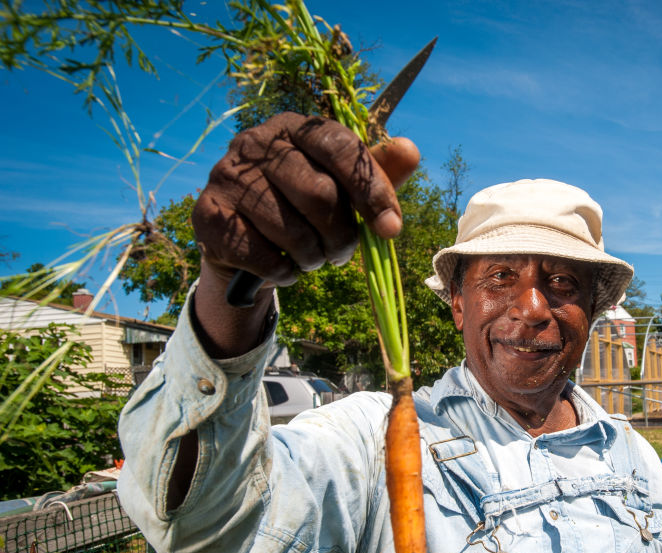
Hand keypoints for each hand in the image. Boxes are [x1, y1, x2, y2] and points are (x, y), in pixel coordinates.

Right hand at [190, 112, 419, 356]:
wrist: (243, 240)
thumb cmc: (301, 205)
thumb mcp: (342, 185)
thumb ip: (376, 172)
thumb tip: (410, 150)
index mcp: (294, 127)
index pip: (340, 147)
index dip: (372, 191)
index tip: (391, 229)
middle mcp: (255, 143)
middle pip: (319, 195)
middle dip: (342, 237)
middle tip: (341, 251)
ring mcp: (226, 177)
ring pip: (293, 232)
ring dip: (314, 258)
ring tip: (312, 257)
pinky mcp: (208, 216)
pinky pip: (265, 258)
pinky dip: (286, 274)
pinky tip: (284, 266)